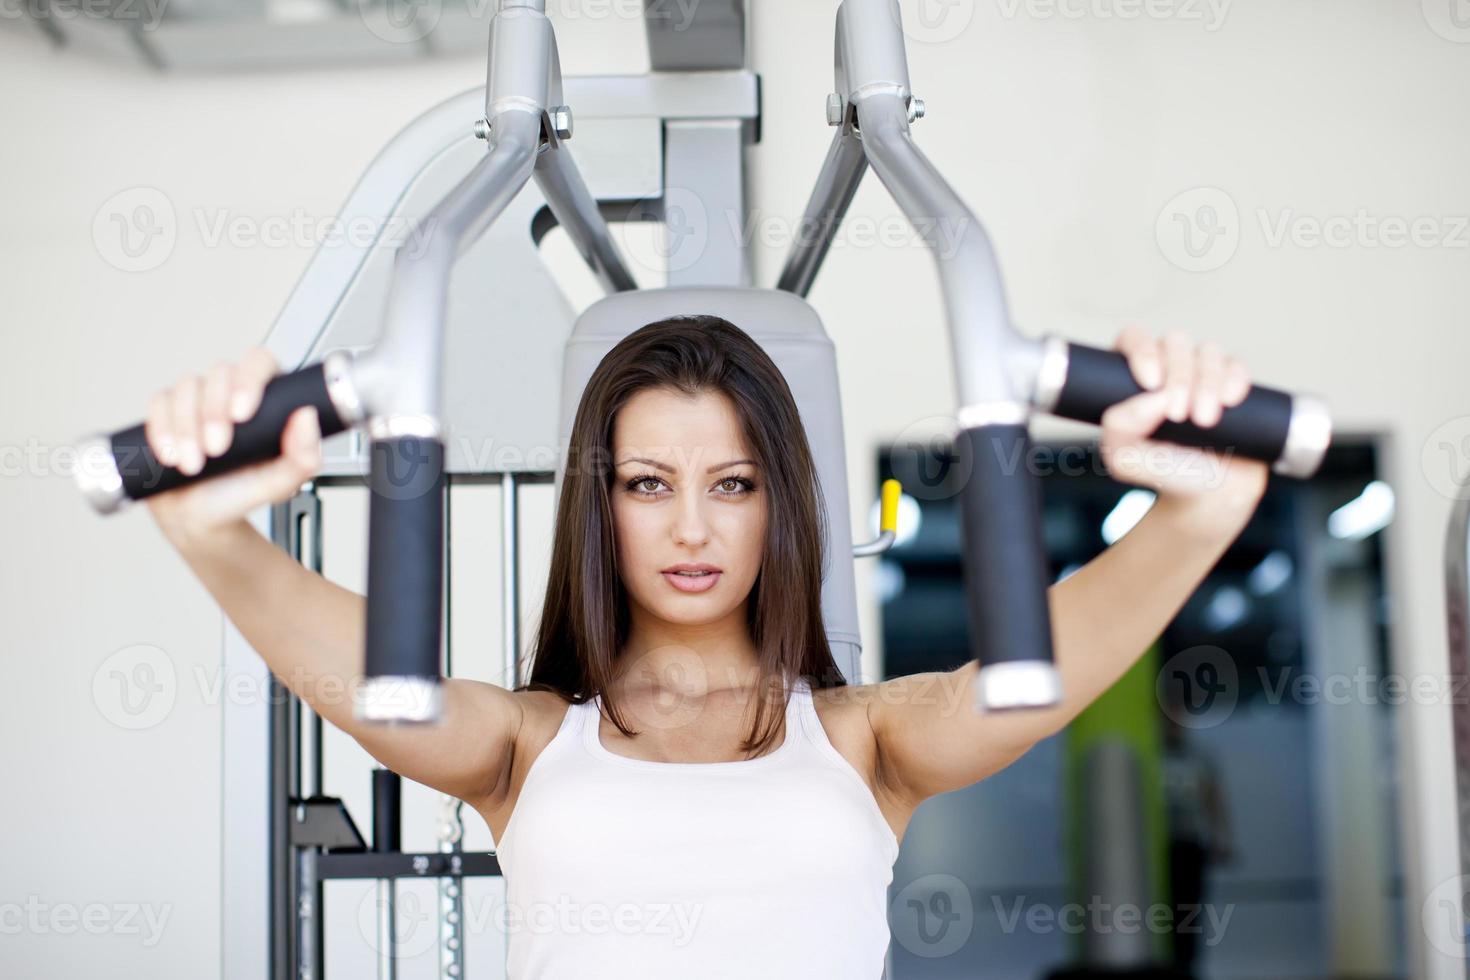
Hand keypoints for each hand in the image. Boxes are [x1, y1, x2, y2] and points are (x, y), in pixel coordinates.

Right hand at [142, 346, 322, 546]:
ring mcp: (198, 398)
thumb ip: (303, 456)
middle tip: (216, 450)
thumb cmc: (243, 493)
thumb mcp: (280, 483)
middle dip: (214, 412)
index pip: (260, 363)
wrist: (203, 518)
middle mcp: (231, 392)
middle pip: (220, 372)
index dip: (249, 379)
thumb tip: (307, 417)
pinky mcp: (167, 411)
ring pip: (187, 386)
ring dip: (187, 426)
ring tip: (193, 464)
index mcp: (267, 400)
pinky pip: (159, 402)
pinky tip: (171, 454)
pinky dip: (162, 428)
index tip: (242, 414)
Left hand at [1097, 325, 1268, 511]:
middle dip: (1179, 376)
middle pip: (1174, 341)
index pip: (1134, 338)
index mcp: (1133, 376)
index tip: (1150, 382)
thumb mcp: (1124, 459)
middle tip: (1179, 415)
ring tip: (1204, 420)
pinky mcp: (1233, 383)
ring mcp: (1203, 372)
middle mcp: (1168, 366)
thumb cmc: (1160, 471)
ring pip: (1207, 351)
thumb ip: (1120, 429)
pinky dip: (1234, 378)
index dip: (1142, 350)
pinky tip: (1230, 401)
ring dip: (1207, 382)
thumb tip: (1151, 399)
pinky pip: (1237, 365)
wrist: (1206, 495)